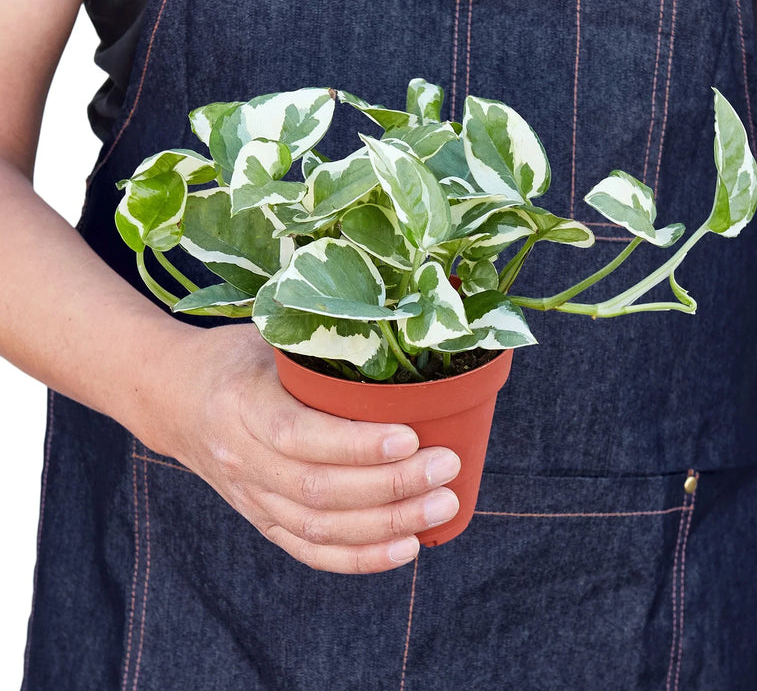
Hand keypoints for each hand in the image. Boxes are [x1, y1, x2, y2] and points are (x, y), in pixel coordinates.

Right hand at [143, 323, 460, 573]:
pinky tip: (405, 547)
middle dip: (390, 486)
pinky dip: (359, 557)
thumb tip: (398, 339)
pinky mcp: (259, 518)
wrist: (174, 397)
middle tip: (445, 467)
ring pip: (318, 527)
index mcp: (242, 403)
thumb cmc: (236, 359)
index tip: (411, 437)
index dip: (357, 445)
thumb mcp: (269, 337)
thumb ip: (318, 346)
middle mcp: (241, 457)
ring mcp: (249, 495)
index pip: (299, 435)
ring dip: (386, 524)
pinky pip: (309, 550)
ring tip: (440, 506)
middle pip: (317, 489)